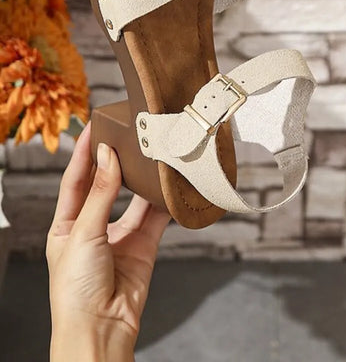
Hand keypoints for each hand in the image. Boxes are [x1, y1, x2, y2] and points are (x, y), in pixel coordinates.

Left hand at [46, 123, 170, 361]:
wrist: (101, 327)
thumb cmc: (76, 289)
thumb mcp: (83, 233)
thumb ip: (101, 194)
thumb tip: (109, 157)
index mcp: (67, 224)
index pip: (75, 179)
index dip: (84, 153)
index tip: (94, 127)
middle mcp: (93, 227)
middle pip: (106, 185)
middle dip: (115, 161)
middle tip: (128, 135)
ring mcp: (120, 236)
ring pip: (134, 199)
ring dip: (142, 179)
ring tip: (151, 155)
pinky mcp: (144, 245)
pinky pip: (156, 217)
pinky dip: (165, 202)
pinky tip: (170, 185)